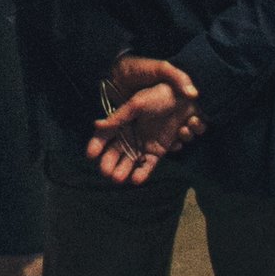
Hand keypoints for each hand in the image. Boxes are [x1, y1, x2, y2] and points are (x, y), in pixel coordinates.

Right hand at [88, 56, 198, 182]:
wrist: (184, 100)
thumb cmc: (159, 96)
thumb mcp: (136, 104)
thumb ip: (118, 117)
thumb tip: (96, 124)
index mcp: (124, 122)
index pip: (106, 136)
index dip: (97, 145)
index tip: (90, 155)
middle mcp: (132, 134)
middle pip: (117, 152)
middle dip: (110, 163)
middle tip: (106, 173)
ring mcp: (145, 143)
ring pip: (131, 161)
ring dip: (125, 170)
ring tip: (119, 178)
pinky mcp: (160, 150)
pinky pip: (150, 164)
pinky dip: (143, 172)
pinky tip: (136, 179)